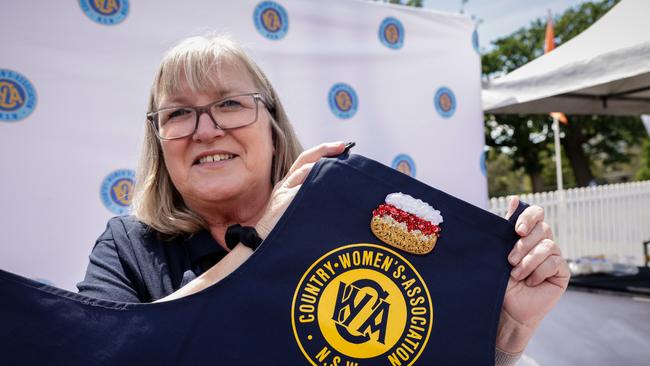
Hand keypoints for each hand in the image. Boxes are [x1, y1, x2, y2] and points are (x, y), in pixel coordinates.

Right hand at [255, 141, 345, 237]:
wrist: (261, 245)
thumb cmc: (282, 232)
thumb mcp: (296, 210)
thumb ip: (309, 197)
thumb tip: (333, 190)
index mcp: (288, 185)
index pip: (305, 161)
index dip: (323, 151)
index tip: (341, 147)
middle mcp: (285, 184)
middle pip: (305, 158)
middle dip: (325, 150)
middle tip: (344, 146)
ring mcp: (284, 192)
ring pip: (305, 169)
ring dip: (324, 164)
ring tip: (342, 163)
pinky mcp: (285, 202)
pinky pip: (303, 186)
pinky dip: (316, 180)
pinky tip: (330, 180)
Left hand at [496, 196, 570, 352]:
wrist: (507, 307)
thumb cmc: (501, 280)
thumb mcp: (500, 251)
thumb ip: (507, 226)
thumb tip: (515, 199)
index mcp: (527, 234)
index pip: (536, 213)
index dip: (529, 217)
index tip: (517, 230)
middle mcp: (542, 242)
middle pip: (542, 228)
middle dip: (523, 244)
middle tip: (510, 260)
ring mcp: (554, 256)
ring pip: (547, 245)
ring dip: (528, 261)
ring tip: (516, 274)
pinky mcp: (562, 271)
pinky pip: (554, 262)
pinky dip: (538, 272)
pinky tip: (530, 282)